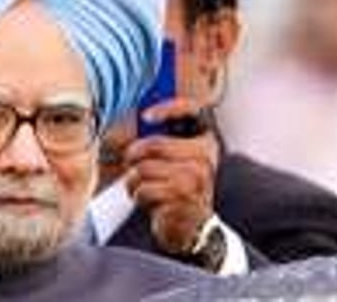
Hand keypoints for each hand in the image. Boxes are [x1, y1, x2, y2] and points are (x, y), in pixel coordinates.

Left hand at [123, 96, 219, 254]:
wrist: (193, 227)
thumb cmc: (178, 188)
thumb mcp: (177, 158)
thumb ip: (163, 136)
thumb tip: (140, 118)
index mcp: (206, 141)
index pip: (193, 111)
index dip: (168, 108)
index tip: (146, 116)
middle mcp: (205, 158)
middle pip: (154, 144)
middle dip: (133, 155)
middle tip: (131, 162)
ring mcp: (195, 180)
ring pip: (143, 169)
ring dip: (133, 180)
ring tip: (141, 186)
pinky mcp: (182, 201)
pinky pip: (144, 190)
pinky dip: (138, 196)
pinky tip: (149, 200)